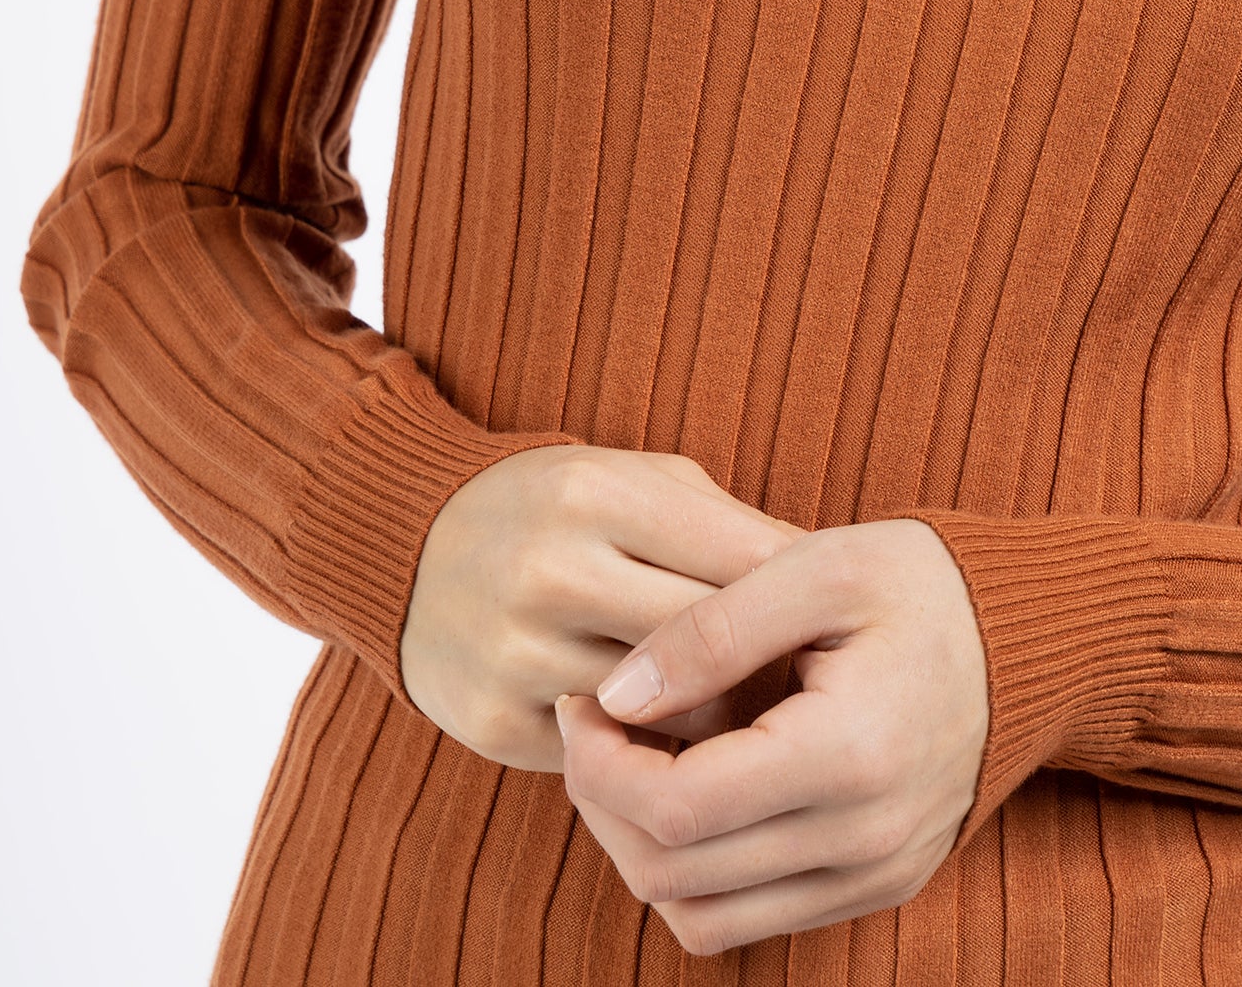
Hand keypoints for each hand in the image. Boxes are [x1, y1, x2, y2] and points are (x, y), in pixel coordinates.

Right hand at [399, 445, 805, 769]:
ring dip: (716, 724)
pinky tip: (671, 740)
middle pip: (707, 646)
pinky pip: (605, 759)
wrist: (407, 545)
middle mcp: (551, 570)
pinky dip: (646, 755)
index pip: (737, 564)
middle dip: (766, 670)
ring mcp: (515, 651)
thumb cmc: (559, 506)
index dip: (799, 604)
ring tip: (752, 716)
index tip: (835, 630)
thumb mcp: (640, 482)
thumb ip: (728, 526)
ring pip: (665, 718)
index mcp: (598, 493)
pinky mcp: (492, 723)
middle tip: (812, 689)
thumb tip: (831, 578)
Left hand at [553, 517, 987, 954]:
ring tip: (633, 757)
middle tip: (594, 720)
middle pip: (673, 876)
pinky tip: (690, 788)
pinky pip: (750, 920)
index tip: (585, 697)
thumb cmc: (925, 585)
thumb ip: (712, 630)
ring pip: (700, 918)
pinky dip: (696, 873)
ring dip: (640, 848)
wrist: (1034, 638)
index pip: (676, 810)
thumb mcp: (819, 566)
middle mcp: (864, 840)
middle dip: (602, 800)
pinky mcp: (875, 887)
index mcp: (849, 755)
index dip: (599, 762)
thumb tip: (615, 693)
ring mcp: (873, 876)